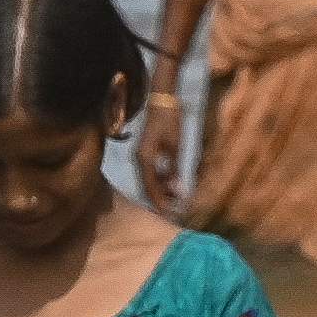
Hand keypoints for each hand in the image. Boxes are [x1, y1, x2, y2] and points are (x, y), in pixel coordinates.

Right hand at [133, 87, 185, 213]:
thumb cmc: (170, 121)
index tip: (170, 214)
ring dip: (161, 191)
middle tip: (175, 210)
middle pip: (147, 187)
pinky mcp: (145, 153)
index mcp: (145, 159)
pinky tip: (172, 184)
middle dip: (160, 200)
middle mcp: (139, 160)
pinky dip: (160, 181)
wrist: (162, 101)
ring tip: (177, 198)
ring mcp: (140, 156)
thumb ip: (174, 169)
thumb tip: (178, 191)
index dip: (160, 202)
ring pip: (148, 181)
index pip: (150, 187)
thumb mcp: (176, 146)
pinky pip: (150, 172)